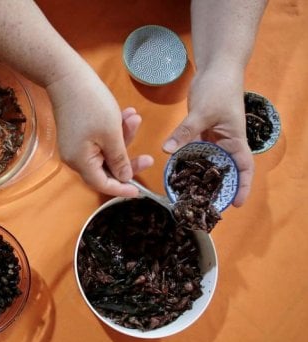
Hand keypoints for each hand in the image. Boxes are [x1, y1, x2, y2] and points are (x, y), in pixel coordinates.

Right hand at [46, 66, 153, 196]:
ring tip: (134, 118)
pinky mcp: (77, 134)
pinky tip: (125, 114)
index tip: (139, 191)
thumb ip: (119, 159)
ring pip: (105, 152)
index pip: (103, 184)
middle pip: (105, 169)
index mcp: (81, 162)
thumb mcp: (112, 134)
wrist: (67, 78)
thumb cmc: (91, 105)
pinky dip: (114, 131)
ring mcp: (75, 146)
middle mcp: (75, 158)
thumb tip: (124, 178)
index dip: (122, 189)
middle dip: (128, 159)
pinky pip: (99, 141)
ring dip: (123, 138)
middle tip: (149, 157)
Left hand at [163, 68, 253, 206]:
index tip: (235, 203)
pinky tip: (175, 170)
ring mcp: (213, 138)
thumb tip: (167, 150)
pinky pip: (195, 150)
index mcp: (235, 140)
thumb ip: (185, 132)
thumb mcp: (202, 112)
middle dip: (216, 187)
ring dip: (199, 175)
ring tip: (187, 192)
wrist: (216, 69)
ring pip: (207, 161)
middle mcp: (226, 143)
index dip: (241, 186)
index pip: (243, 168)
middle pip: (223, 169)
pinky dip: (187, 159)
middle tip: (202, 203)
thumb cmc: (219, 89)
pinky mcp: (201, 132)